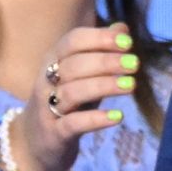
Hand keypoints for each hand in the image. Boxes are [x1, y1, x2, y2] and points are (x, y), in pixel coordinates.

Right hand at [9, 23, 138, 170]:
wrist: (36, 142)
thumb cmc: (67, 99)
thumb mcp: (83, 74)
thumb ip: (101, 51)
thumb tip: (122, 28)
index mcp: (54, 60)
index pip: (72, 41)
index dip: (99, 38)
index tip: (128, 42)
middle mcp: (47, 81)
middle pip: (74, 65)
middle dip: (106, 62)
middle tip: (135, 64)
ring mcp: (47, 108)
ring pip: (72, 92)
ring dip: (104, 86)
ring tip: (131, 86)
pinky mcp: (54, 134)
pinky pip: (72, 124)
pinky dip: (96, 119)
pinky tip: (118, 116)